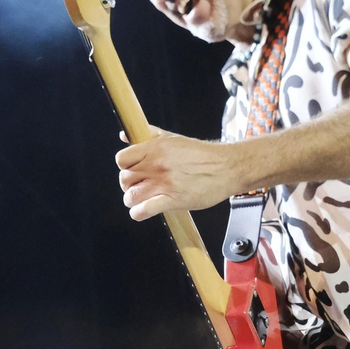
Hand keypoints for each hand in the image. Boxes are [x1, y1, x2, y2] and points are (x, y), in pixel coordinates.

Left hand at [115, 129, 247, 219]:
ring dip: (133, 200)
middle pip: (124, 179)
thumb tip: (124, 135)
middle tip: (140, 187)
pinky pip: (143, 211)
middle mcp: (157, 165)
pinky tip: (144, 211)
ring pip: (130, 196)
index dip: (125, 167)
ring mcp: (164, 183)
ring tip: (143, 199)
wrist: (227, 167)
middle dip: (129, 185)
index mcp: (155, 148)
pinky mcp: (172, 200)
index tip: (133, 171)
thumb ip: (148, 135)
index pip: (121, 159)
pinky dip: (138, 213)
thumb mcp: (173, 138)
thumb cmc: (202, 154)